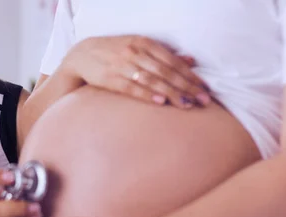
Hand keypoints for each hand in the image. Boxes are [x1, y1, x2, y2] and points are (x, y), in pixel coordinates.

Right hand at [60, 35, 210, 108]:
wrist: (80, 55)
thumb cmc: (115, 53)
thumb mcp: (139, 47)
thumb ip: (164, 55)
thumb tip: (191, 60)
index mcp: (144, 43)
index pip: (172, 60)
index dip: (190, 75)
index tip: (205, 88)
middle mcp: (135, 52)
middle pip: (165, 71)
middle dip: (186, 86)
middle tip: (203, 100)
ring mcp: (121, 65)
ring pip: (151, 79)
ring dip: (170, 92)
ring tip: (186, 104)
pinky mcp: (109, 78)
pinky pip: (131, 87)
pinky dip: (147, 94)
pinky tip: (160, 102)